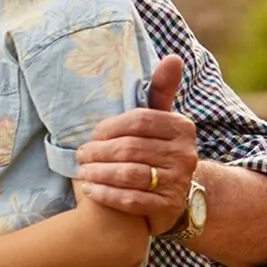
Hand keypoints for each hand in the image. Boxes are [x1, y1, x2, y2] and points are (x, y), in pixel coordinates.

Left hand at [75, 54, 197, 234]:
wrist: (175, 193)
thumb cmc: (157, 148)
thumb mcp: (161, 119)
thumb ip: (161, 90)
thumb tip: (173, 57)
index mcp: (182, 128)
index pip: (138, 121)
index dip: (109, 127)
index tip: (92, 134)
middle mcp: (185, 155)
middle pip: (130, 148)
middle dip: (99, 152)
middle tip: (80, 155)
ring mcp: (178, 183)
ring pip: (129, 174)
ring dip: (99, 173)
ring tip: (82, 171)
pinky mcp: (168, 208)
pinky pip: (132, 200)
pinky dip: (107, 194)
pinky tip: (91, 190)